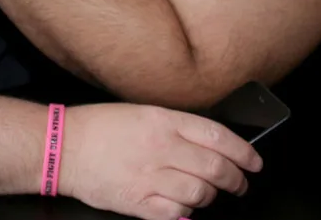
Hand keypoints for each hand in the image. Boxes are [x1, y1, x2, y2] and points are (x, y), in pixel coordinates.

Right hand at [61, 104, 261, 219]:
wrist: (66, 145)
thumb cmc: (101, 126)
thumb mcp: (143, 112)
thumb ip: (176, 126)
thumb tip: (209, 143)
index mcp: (163, 120)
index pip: (217, 136)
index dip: (243, 151)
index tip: (254, 161)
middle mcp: (161, 148)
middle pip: (214, 168)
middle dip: (235, 180)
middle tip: (241, 184)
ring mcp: (150, 176)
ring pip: (199, 194)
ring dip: (212, 197)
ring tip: (212, 196)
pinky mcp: (138, 202)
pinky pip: (175, 214)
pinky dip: (187, 214)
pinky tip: (187, 209)